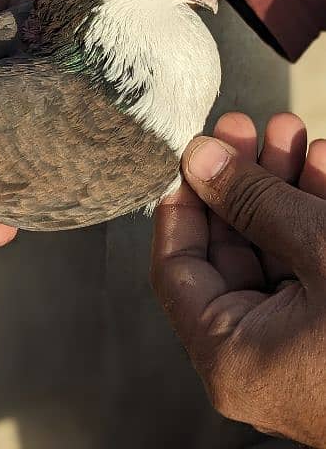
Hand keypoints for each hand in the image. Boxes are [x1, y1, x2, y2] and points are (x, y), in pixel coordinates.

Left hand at [152, 112, 325, 447]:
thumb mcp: (322, 248)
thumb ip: (254, 201)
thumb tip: (200, 159)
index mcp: (233, 356)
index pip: (175, 268)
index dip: (183, 201)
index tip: (196, 153)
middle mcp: (259, 359)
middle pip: (229, 252)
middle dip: (243, 180)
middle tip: (248, 127)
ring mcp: (300, 347)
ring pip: (273, 253)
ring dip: (282, 188)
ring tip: (292, 132)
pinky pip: (311, 268)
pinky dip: (313, 218)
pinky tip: (324, 166)